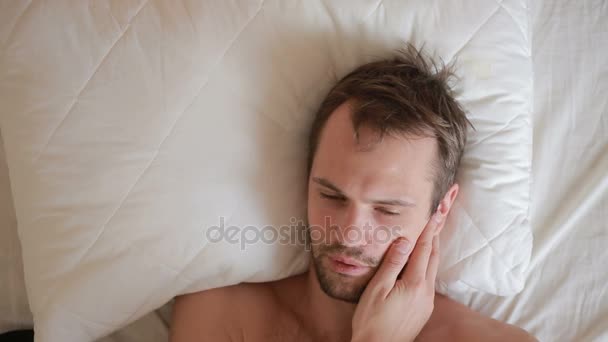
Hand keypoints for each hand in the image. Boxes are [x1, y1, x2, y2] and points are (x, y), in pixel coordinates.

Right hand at [351, 213, 442, 341]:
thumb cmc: (371, 320)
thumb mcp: (377, 289)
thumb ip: (392, 264)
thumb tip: (404, 241)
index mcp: (414, 284)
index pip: (423, 249)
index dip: (429, 230)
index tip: (436, 213)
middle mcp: (425, 292)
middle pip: (433, 258)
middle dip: (434, 237)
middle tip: (437, 219)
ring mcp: (426, 302)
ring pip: (432, 270)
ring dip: (430, 252)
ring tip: (429, 237)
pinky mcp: (423, 310)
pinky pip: (427, 282)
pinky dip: (425, 267)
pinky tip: (418, 265)